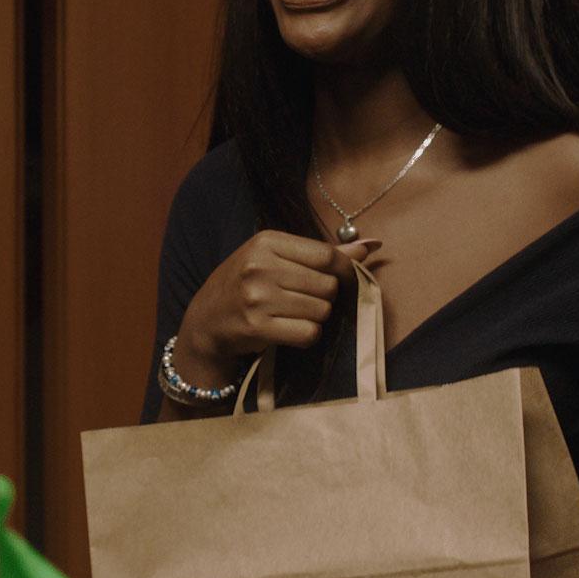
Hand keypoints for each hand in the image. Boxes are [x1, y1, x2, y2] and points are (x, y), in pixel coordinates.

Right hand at [174, 230, 378, 387]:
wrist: (205, 321)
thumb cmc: (245, 285)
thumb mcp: (274, 259)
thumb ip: (323, 254)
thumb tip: (373, 244)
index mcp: (267, 242)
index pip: (326, 256)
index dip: (343, 272)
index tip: (338, 282)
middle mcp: (261, 266)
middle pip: (327, 286)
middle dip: (324, 298)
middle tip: (304, 302)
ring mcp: (258, 297)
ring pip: (321, 310)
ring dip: (315, 318)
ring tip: (293, 315)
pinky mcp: (258, 326)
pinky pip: (309, 333)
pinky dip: (306, 336)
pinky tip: (289, 331)